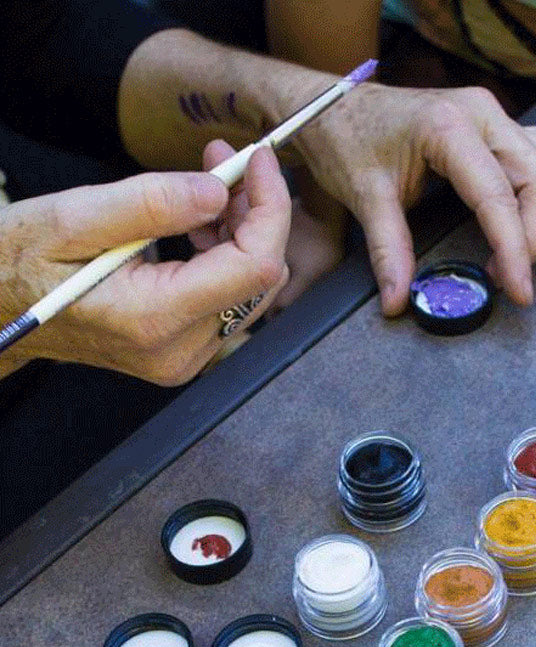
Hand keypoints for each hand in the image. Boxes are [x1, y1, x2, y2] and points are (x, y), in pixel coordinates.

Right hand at [0, 143, 290, 384]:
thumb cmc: (17, 264)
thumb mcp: (71, 218)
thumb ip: (150, 204)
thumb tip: (216, 192)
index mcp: (154, 318)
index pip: (253, 266)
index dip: (270, 208)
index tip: (259, 160)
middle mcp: (179, 350)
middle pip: (260, 278)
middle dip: (256, 212)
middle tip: (223, 160)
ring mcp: (184, 358)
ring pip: (250, 289)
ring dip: (241, 230)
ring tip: (208, 183)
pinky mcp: (182, 352)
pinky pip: (228, 300)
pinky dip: (225, 255)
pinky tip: (198, 223)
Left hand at [291, 84, 535, 313]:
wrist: (337, 108)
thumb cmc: (349, 141)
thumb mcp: (364, 196)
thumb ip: (386, 250)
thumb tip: (398, 302)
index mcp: (448, 127)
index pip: (498, 196)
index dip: (515, 249)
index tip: (520, 292)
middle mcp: (482, 114)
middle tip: (510, 280)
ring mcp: (495, 115)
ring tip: (519, 254)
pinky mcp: (499, 124)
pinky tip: (532, 216)